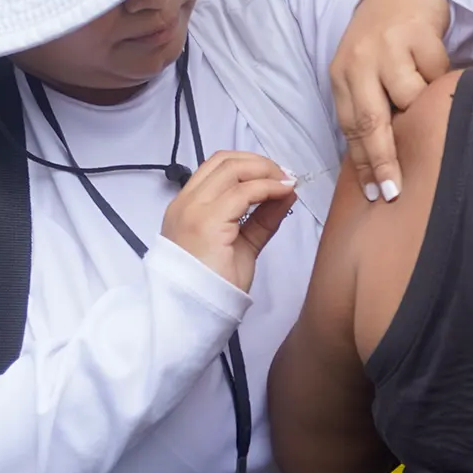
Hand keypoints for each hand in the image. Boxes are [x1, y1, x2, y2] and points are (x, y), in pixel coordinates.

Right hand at [160, 151, 298, 290]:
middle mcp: (186, 203)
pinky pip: (243, 192)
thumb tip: (285, 192)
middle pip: (225, 161)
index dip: (249, 163)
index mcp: (188, 206)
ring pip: (233, 169)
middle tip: (285, 176)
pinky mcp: (207, 221)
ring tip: (286, 183)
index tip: (276, 174)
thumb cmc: (214, 284)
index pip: (216, 167)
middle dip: (261, 163)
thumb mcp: (243, 244)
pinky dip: (267, 187)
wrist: (196, 312)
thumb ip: (261, 218)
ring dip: (266, 171)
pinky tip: (282, 193)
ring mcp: (194, 210)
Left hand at [330, 0, 450, 201]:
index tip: (375, 194)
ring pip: (409, 98)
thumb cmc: (383, 42)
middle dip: (384, 160)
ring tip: (428, 110)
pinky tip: (438, 73)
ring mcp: (387, 46)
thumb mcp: (364, 73)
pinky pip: (436, 74)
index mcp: (341, 76)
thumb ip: (367, 107)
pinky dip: (440, 79)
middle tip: (395, 191)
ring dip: (421, 110)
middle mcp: (358, 61)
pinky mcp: (417, 33)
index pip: (350, 128)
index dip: (363, 165)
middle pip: (371, 121)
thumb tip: (380, 163)